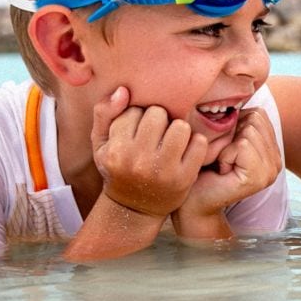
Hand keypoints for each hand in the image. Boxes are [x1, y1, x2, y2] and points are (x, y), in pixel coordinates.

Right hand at [92, 93, 208, 218]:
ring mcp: (163, 171)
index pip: (134, 111)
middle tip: (155, 134)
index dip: (137, 116)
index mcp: (115, 151)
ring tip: (171, 140)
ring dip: (178, 129)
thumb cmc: (118, 168)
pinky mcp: (184, 178)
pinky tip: (184, 151)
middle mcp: (137, 161)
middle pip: (158, 114)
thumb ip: (104, 113)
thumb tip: (123, 91)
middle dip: (158, 120)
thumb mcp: (101, 144)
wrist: (134, 209)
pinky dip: (195, 143)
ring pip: (180, 126)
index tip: (136, 131)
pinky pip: (199, 143)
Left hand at [173, 107, 281, 235]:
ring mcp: (271, 170)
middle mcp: (277, 160)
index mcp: (272, 150)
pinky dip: (225, 154)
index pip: (258, 113)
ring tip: (221, 164)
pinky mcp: (259, 178)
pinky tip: (221, 171)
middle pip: (255, 119)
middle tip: (221, 158)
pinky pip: (242, 145)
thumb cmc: (203, 167)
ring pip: (249, 130)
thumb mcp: (223, 138)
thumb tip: (241, 88)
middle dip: (231, 134)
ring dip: (226, 145)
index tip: (224, 148)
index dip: (234, 125)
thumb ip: (238, 120)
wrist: (191, 202)